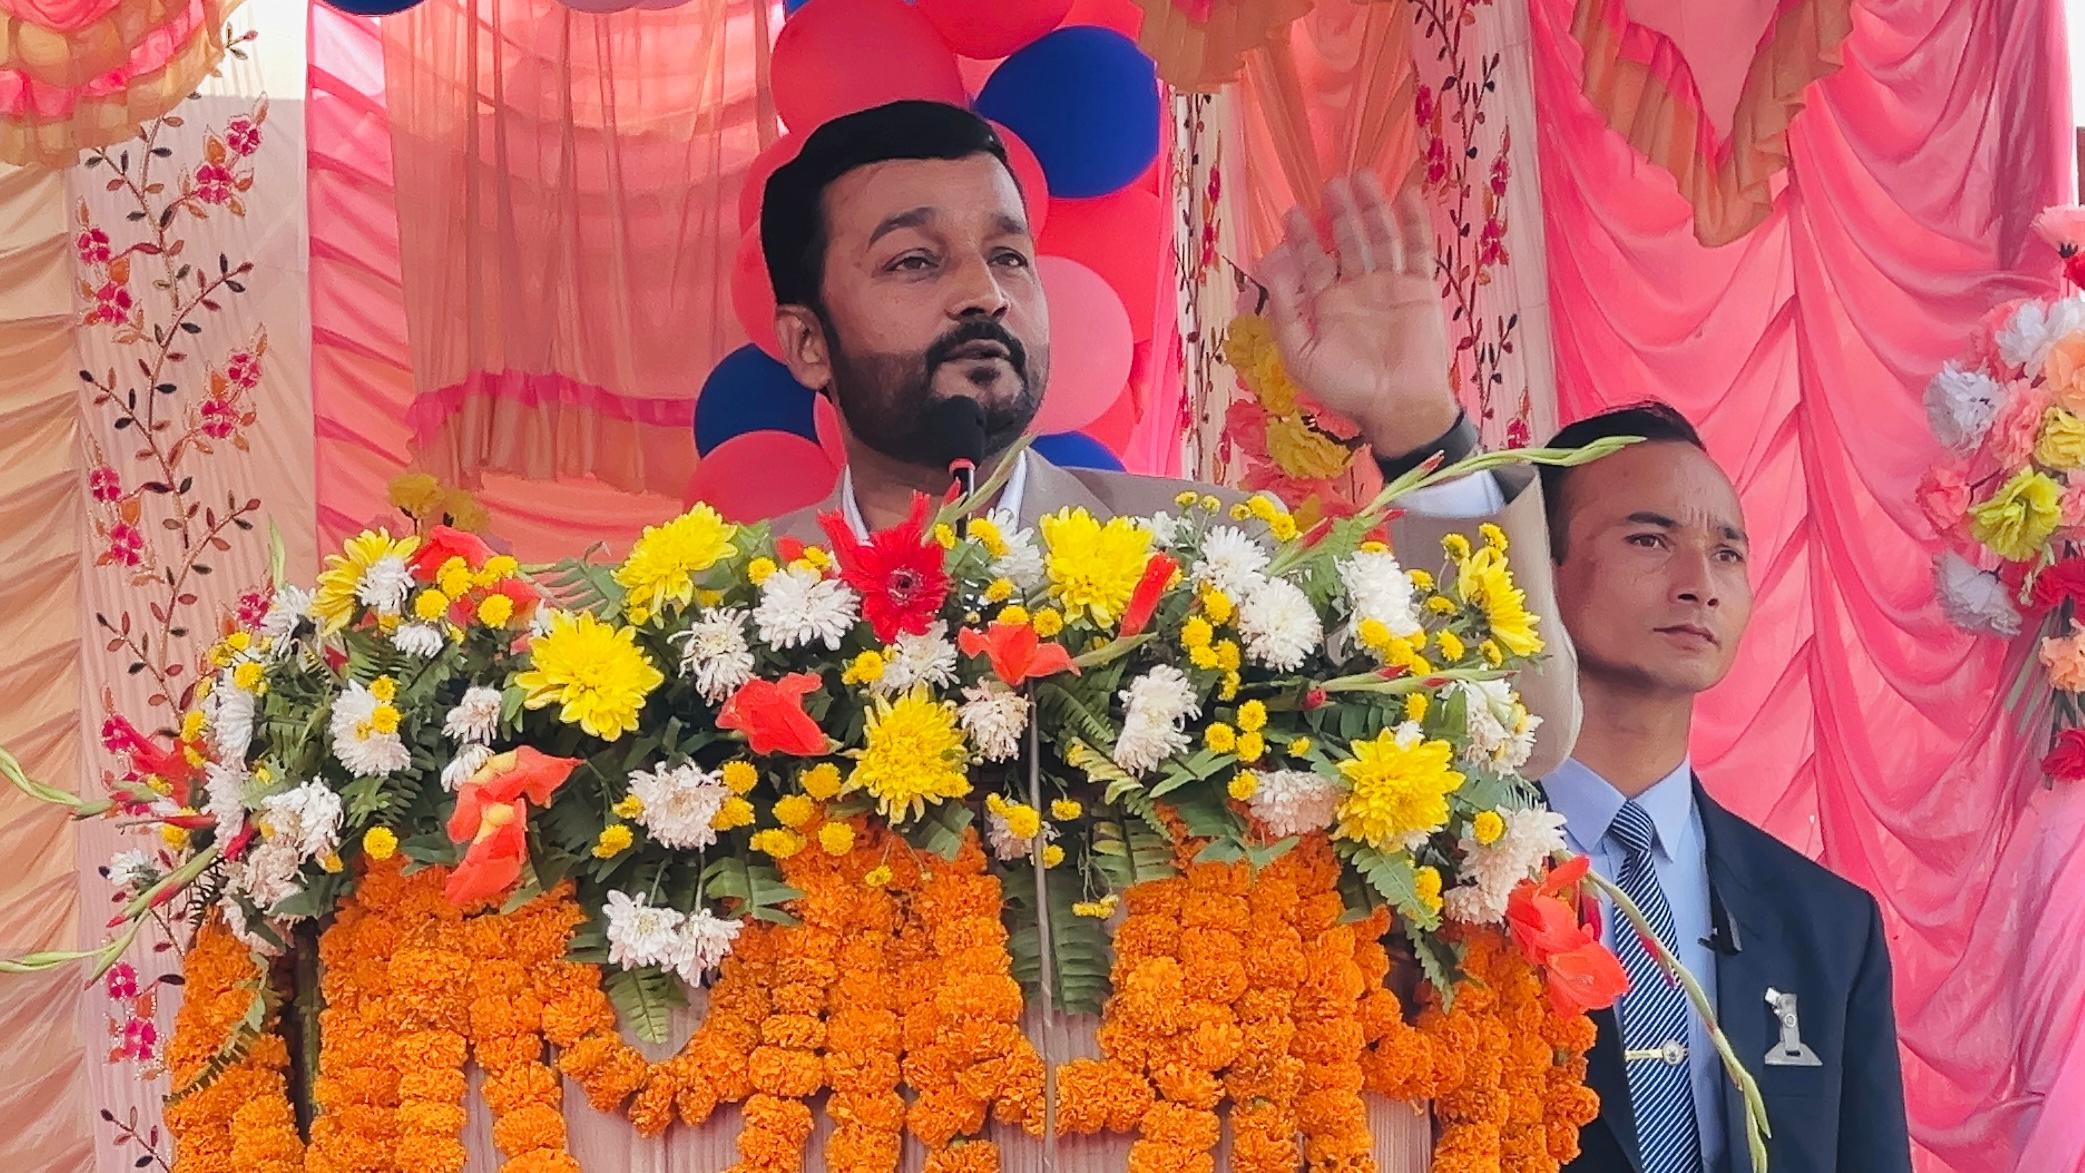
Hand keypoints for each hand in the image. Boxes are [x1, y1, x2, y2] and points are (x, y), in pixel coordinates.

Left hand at [1259, 173, 1460, 458]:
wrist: (1398, 405)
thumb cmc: (1346, 387)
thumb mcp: (1301, 353)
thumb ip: (1286, 310)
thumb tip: (1270, 266)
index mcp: (1328, 305)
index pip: (1314, 262)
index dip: (1304, 238)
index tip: (1293, 212)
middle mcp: (1359, 290)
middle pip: (1348, 241)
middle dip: (1339, 213)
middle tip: (1330, 183)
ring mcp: (1391, 286)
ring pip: (1380, 237)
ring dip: (1372, 208)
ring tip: (1362, 178)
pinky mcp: (1420, 289)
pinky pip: (1419, 251)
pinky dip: (1415, 224)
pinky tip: (1407, 196)